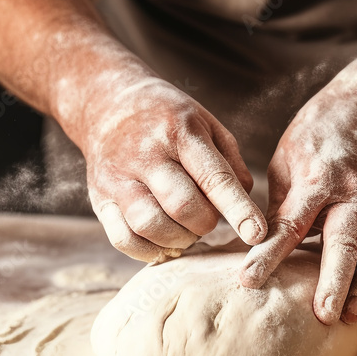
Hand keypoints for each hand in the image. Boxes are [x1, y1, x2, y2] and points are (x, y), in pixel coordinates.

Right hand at [80, 77, 266, 261]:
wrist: (107, 104)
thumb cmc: (168, 118)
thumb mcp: (206, 123)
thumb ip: (230, 162)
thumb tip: (245, 202)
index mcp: (179, 131)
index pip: (214, 178)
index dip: (238, 210)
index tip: (256, 234)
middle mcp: (146, 154)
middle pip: (182, 206)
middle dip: (205, 223)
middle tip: (207, 219)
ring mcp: (118, 178)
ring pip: (150, 226)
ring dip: (178, 239)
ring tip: (185, 230)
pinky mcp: (99, 198)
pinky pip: (123, 239)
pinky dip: (149, 251)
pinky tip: (162, 242)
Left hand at [238, 88, 356, 324]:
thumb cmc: (316, 137)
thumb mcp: (286, 161)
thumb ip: (280, 204)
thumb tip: (261, 245)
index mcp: (316, 181)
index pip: (289, 225)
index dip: (268, 255)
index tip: (249, 281)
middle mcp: (352, 194)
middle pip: (344, 245)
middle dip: (334, 283)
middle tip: (323, 316)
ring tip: (350, 315)